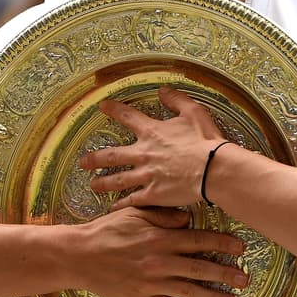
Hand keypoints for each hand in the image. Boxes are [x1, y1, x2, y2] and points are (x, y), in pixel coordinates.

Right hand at [62, 206, 248, 296]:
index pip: (198, 240)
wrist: (79, 256)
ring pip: (189, 290)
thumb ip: (163, 216)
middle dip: (225, 274)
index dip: (222, 244)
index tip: (240, 248)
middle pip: (200, 267)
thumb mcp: (134, 214)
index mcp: (160, 238)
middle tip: (245, 279)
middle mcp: (160, 260)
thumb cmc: (106, 231)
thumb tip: (188, 219)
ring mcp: (152, 281)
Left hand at [81, 85, 224, 209]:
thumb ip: (176, 100)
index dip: (114, 110)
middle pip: (112, 155)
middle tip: (83, 161)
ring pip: (117, 180)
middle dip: (95, 158)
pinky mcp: (153, 194)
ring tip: (92, 185)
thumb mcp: (193, 112)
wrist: (213, 169)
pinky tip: (114, 206)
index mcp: (152, 132)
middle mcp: (143, 154)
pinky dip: (122, 203)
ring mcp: (146, 175)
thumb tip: (163, 89)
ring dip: (103, 182)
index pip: (128, 117)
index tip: (102, 106)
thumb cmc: (205, 141)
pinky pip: (132, 200)